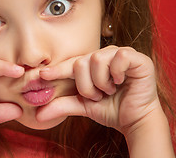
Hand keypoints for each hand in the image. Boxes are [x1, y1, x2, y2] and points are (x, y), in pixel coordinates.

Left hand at [37, 45, 161, 133]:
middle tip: (97, 95)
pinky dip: (116, 73)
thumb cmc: (110, 109)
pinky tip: (121, 82)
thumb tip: (38, 115)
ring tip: (110, 90)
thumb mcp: (83, 106)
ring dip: (101, 82)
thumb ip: (62, 105)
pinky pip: (118, 56)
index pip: (70, 63)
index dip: (57, 70)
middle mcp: (105, 56)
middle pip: (81, 62)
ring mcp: (121, 54)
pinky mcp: (138, 58)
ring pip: (96, 59)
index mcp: (91, 65)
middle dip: (86, 86)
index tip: (42, 75)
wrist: (135, 121)